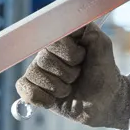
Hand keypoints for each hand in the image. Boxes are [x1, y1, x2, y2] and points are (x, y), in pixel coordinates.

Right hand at [15, 22, 129, 129]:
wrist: (102, 100)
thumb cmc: (103, 73)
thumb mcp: (104, 53)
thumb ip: (95, 38)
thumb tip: (83, 28)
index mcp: (65, 38)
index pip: (54, 38)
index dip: (69, 52)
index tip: (82, 57)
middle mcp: (49, 50)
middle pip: (44, 58)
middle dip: (67, 73)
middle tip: (78, 75)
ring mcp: (40, 68)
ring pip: (34, 74)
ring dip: (58, 87)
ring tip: (69, 88)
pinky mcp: (33, 87)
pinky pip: (24, 89)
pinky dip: (42, 98)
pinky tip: (54, 99)